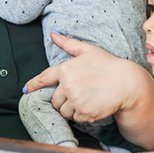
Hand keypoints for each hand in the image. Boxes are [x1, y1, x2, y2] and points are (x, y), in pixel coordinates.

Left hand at [24, 33, 153, 133]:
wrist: (128, 84)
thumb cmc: (109, 65)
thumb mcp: (89, 51)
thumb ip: (68, 44)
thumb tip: (53, 34)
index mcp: (66, 69)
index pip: (44, 78)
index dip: (33, 85)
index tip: (26, 90)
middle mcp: (68, 85)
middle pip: (54, 100)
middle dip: (63, 99)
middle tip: (79, 94)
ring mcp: (75, 100)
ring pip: (64, 111)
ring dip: (72, 108)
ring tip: (87, 99)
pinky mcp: (84, 112)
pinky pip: (75, 118)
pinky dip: (82, 115)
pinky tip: (93, 106)